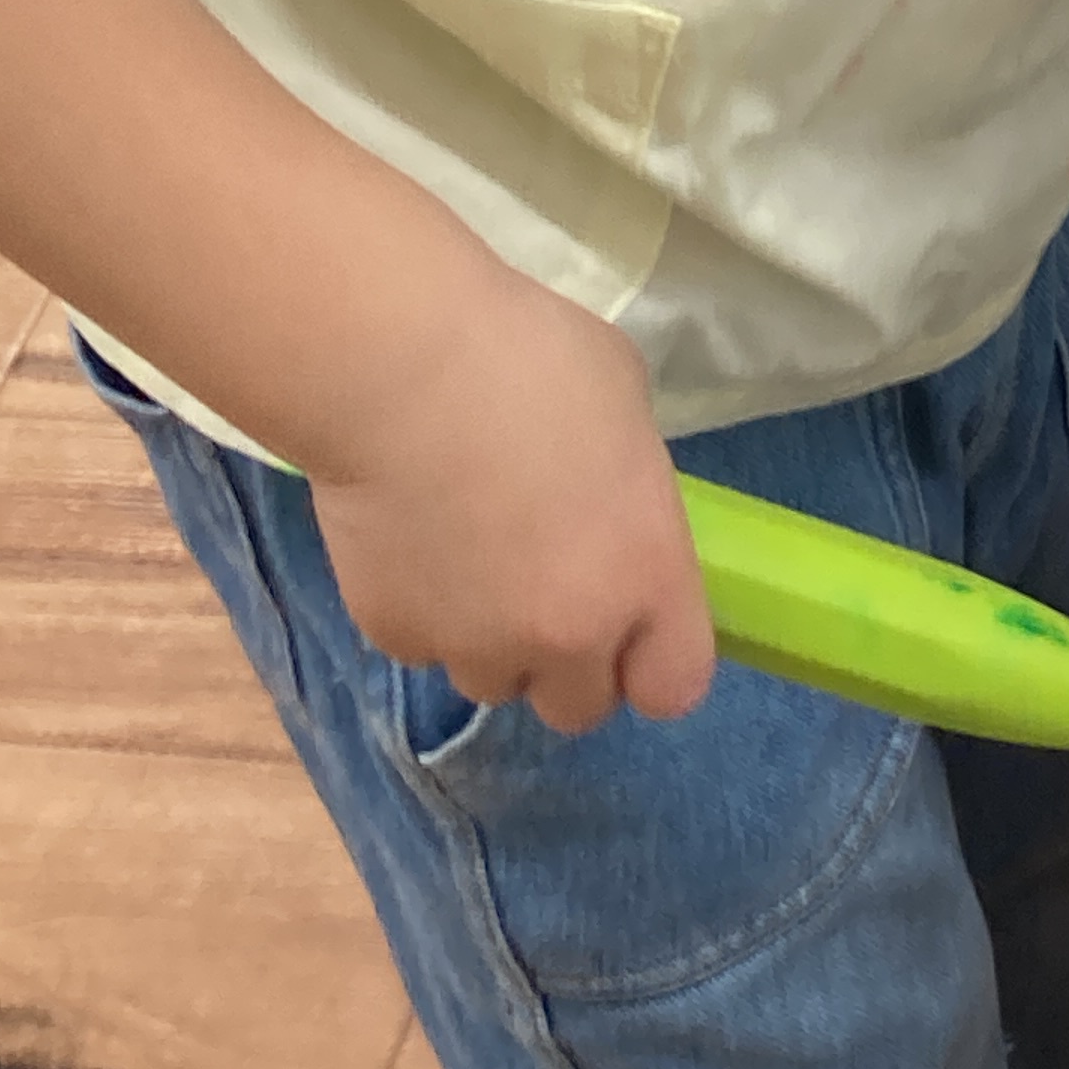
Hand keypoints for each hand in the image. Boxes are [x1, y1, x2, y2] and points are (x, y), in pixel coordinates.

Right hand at [302, 265, 716, 733]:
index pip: (674, 687)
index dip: (654, 660)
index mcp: (645, 576)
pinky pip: (424, 644)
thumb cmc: (533, 361)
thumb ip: (629, 490)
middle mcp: (566, 636)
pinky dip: (424, 609)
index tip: (636, 622)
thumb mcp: (627, 411)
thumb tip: (610, 506)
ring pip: (494, 680)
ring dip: (493, 640)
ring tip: (470, 554)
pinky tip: (413, 536)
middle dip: (568, 661)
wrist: (398, 370)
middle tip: (546, 585)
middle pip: (579, 707)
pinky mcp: (394, 635)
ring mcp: (473, 645)